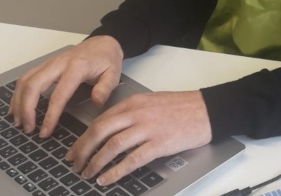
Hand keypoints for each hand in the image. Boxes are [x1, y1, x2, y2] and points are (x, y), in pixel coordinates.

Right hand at [8, 35, 123, 135]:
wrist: (102, 42)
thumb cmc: (107, 59)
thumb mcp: (114, 73)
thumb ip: (105, 88)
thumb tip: (96, 102)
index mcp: (76, 68)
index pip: (58, 95)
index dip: (50, 115)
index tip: (45, 131)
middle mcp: (58, 63)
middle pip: (33, 85)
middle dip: (26, 109)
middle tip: (27, 128)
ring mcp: (50, 63)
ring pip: (26, 80)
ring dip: (18, 101)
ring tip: (19, 122)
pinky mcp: (45, 65)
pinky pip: (26, 77)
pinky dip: (18, 93)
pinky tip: (16, 107)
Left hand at [67, 90, 211, 186]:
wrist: (206, 109)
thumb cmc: (181, 107)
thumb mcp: (151, 101)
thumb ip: (131, 113)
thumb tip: (110, 130)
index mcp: (133, 102)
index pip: (100, 120)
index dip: (83, 137)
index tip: (74, 150)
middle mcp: (137, 113)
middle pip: (100, 131)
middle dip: (83, 149)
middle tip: (74, 163)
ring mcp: (148, 128)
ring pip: (112, 146)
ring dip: (96, 162)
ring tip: (88, 174)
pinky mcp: (160, 143)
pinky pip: (132, 159)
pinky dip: (116, 171)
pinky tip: (106, 179)